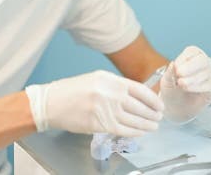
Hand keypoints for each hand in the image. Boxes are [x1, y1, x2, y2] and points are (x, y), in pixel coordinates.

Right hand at [25, 70, 163, 136]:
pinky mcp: (99, 124)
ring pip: (133, 120)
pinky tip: (140, 132)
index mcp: (109, 79)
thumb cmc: (72, 90)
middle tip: (158, 117)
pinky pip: (123, 130)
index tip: (159, 105)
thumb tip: (138, 96)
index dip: (153, 99)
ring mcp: (104, 109)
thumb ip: (116, 86)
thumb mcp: (96, 79)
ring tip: (153, 126)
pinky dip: (135, 132)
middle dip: (152, 114)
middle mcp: (109, 93)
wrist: (51, 103)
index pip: (140, 89)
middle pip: (139, 106)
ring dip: (146, 125)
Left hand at [159, 46, 210, 123]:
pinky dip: (198, 87)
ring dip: (193, 78)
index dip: (183, 59)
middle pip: (202, 60)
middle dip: (190, 67)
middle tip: (179, 74)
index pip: (192, 52)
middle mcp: (204, 62)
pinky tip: (188, 89)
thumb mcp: (166, 82)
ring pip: (207, 72)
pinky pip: (210, 85)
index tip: (175, 68)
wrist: (177, 108)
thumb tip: (173, 63)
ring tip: (181, 84)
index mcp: (192, 56)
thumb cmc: (172, 90)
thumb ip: (169, 73)